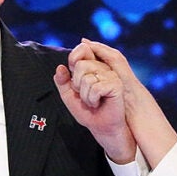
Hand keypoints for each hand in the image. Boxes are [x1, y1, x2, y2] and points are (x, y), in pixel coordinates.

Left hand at [54, 42, 134, 163]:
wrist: (100, 126)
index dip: (73, 59)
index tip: (74, 78)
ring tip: (92, 101)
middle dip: (77, 85)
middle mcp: (103, 68)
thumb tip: (60, 67)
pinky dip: (93, 99)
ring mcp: (111, 75)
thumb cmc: (87, 111)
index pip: (82, 49)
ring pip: (87, 78)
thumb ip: (62, 81)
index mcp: (92, 66)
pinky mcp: (116, 85)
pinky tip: (99, 103)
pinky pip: (96, 88)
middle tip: (85, 94)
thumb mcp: (68, 95)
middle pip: (81, 65)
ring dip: (85, 96)